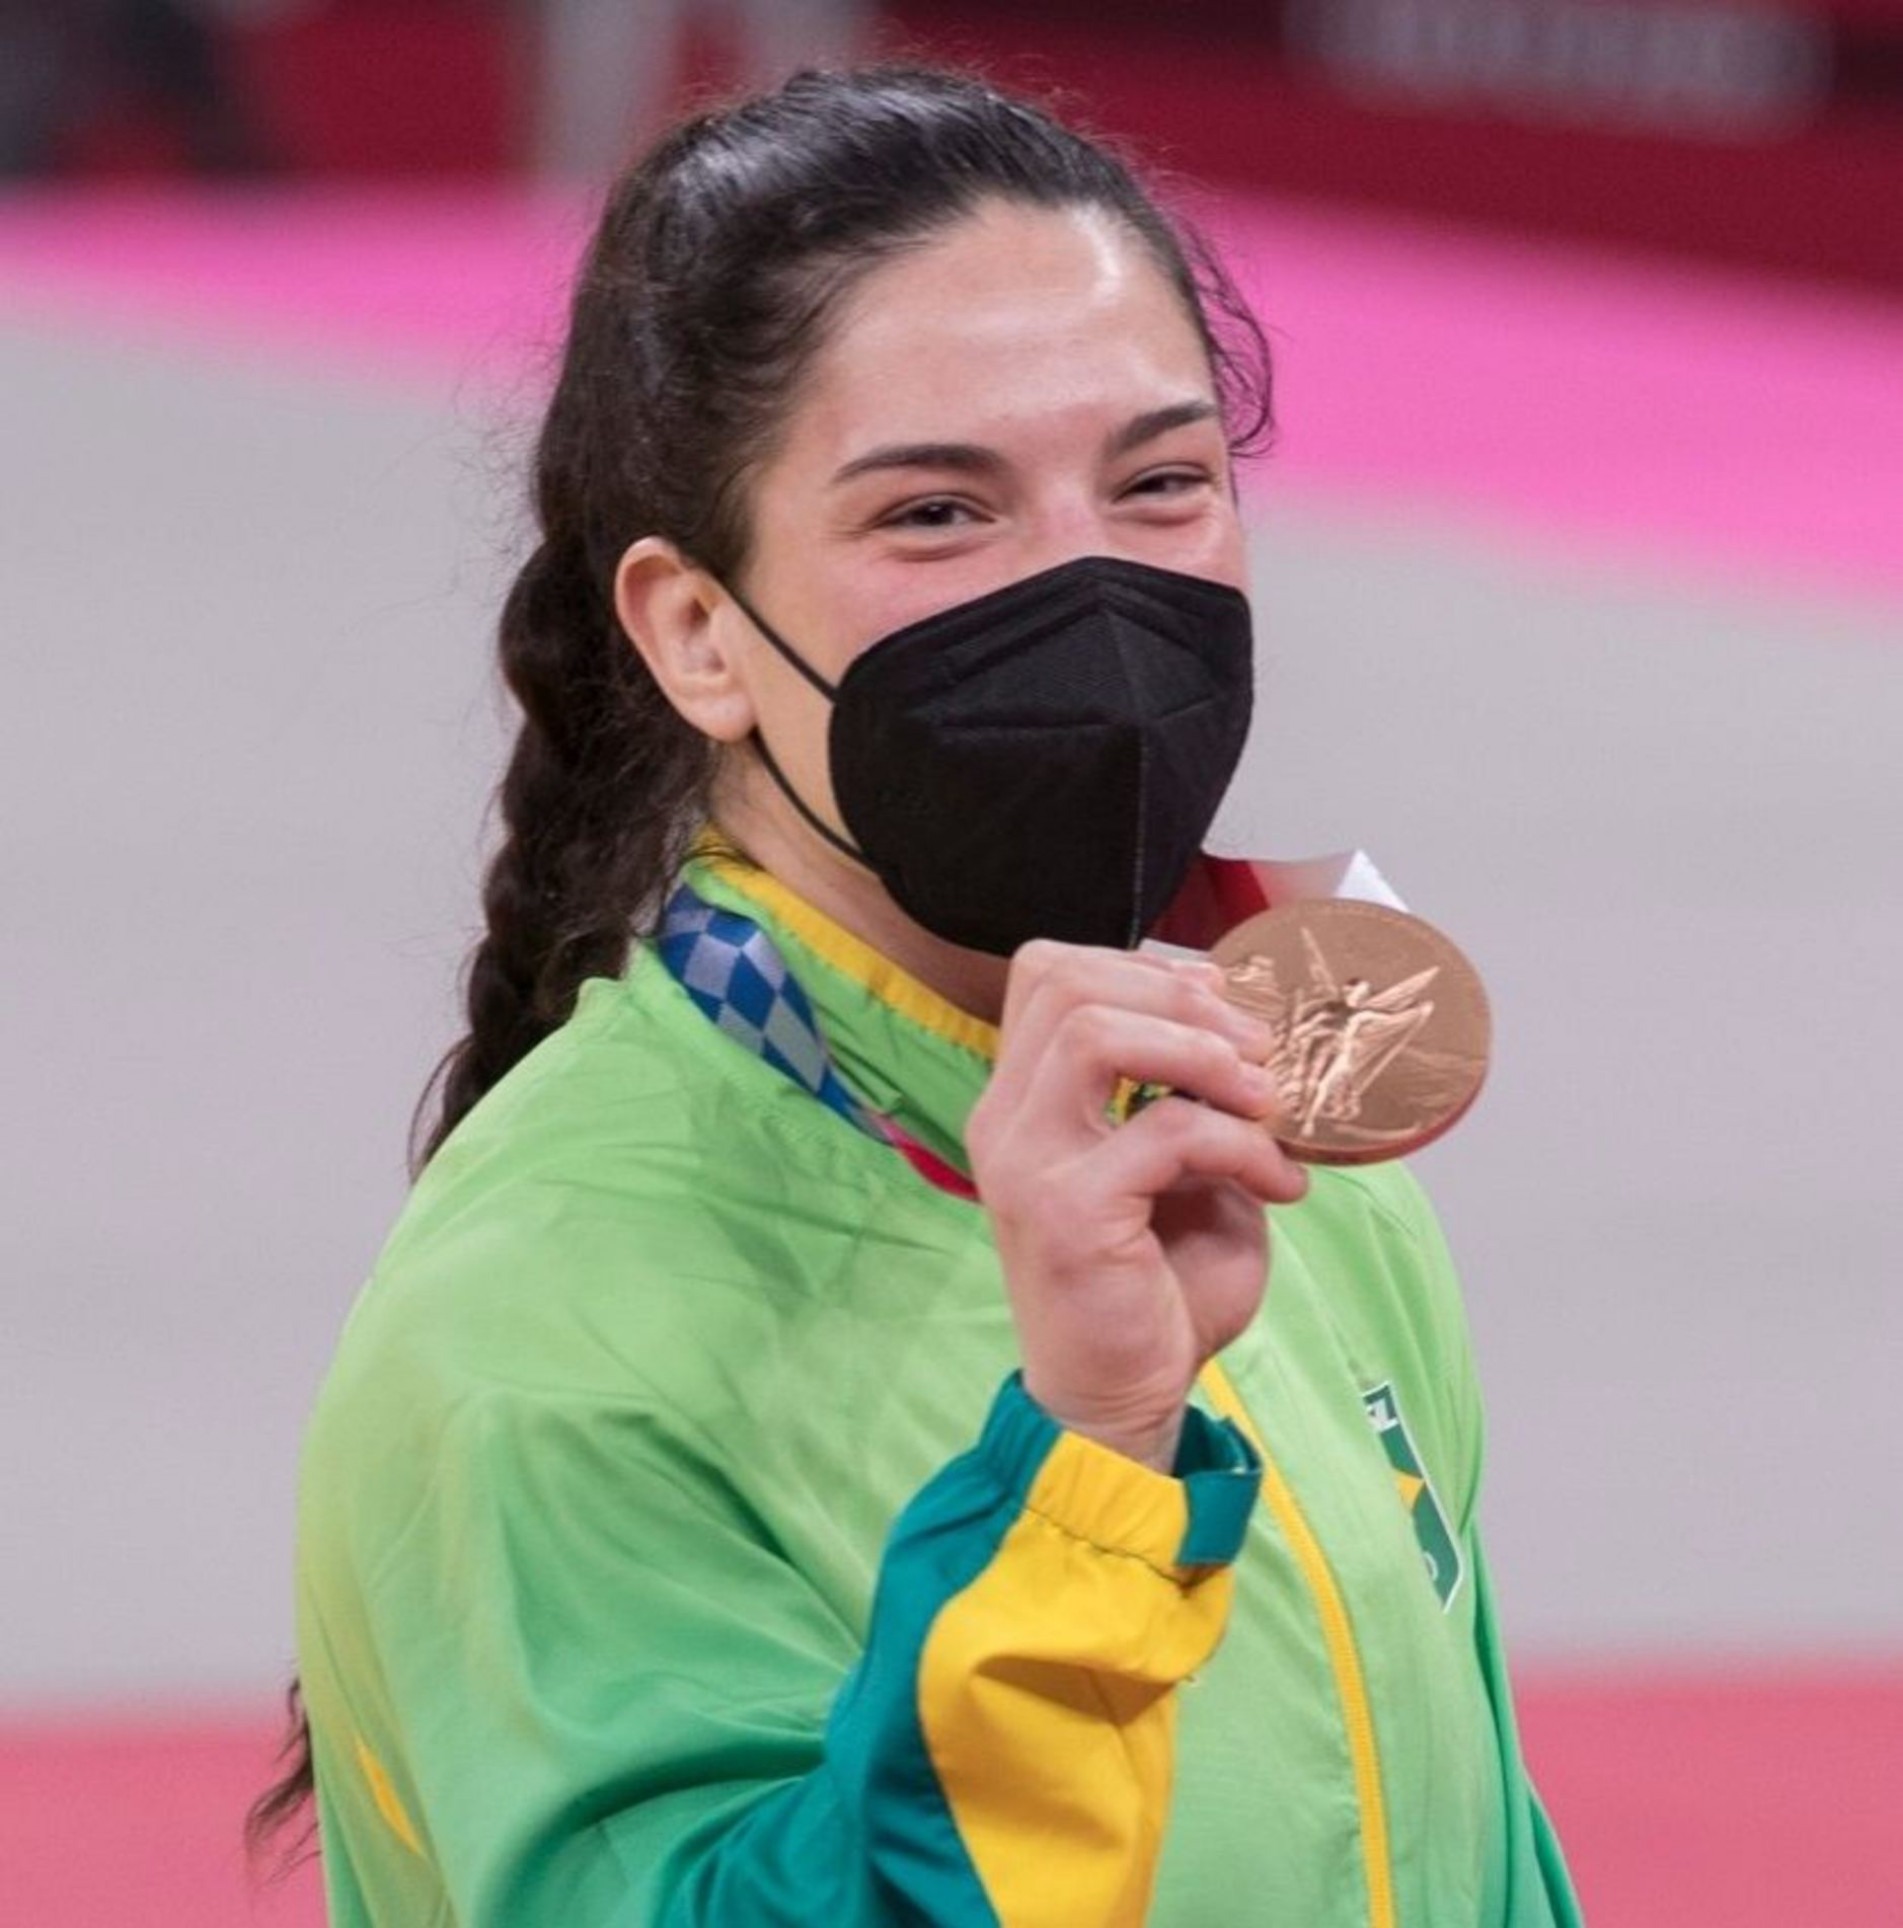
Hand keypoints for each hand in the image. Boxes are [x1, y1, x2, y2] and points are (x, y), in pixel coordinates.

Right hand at [965, 942, 1307, 1471]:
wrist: (1124, 1400)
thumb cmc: (1154, 1289)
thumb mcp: (1178, 1168)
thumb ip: (1192, 1097)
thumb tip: (1254, 1032)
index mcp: (1023, 1100)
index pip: (1046, 973)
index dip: (1139, 966)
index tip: (1218, 1004)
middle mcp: (1006, 1120)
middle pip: (1065, 983)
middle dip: (1181, 997)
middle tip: (1259, 1048)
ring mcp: (1025, 1161)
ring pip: (1095, 1033)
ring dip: (1202, 1052)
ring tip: (1267, 1098)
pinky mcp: (1066, 1209)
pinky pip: (1164, 1131)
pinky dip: (1241, 1143)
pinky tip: (1279, 1182)